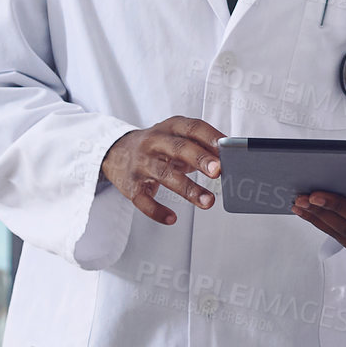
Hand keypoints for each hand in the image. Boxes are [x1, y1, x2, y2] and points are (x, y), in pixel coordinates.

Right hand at [101, 116, 223, 225]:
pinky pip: (143, 200)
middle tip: (218, 171)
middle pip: (178, 148)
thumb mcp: (176, 138)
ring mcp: (141, 163)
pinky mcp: (130, 185)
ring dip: (188, 189)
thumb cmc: (156, 146)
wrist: (115, 151)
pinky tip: (172, 218)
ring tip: (208, 202)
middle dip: (200, 159)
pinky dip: (157, 211)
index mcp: (169, 128)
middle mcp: (154, 142)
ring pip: (164, 174)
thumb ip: (200, 146)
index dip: (209, 136)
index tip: (226, 147)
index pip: (192, 128)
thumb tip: (230, 160)